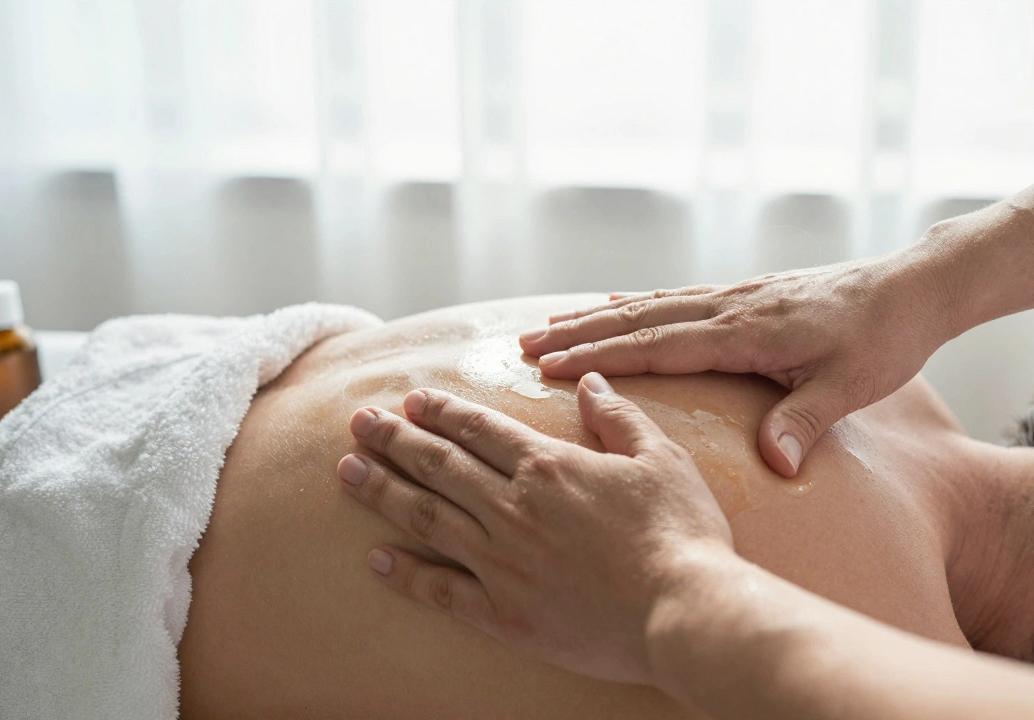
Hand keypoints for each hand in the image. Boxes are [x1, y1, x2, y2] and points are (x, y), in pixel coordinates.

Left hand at [334, 373, 734, 684]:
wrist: (685, 612)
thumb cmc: (682, 533)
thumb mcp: (661, 458)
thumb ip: (618, 417)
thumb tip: (589, 381)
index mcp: (548, 466)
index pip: (480, 428)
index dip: (441, 410)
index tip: (410, 399)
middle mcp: (513, 508)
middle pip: (439, 465)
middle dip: (395, 439)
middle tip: (358, 423)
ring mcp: (502, 562)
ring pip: (428, 518)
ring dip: (384, 491)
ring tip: (348, 471)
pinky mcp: (504, 614)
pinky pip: (441, 590)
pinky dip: (405, 573)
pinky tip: (375, 559)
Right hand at [518, 259, 950, 475]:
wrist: (912, 288)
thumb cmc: (884, 341)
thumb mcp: (852, 388)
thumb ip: (805, 422)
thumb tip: (774, 465)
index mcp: (748, 331)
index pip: (657, 346)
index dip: (599, 357)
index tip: (548, 366)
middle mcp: (731, 307)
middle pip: (638, 320)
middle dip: (577, 335)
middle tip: (522, 347)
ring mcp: (735, 296)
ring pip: (650, 305)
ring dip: (596, 318)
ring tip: (548, 327)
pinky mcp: (745, 295)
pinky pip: (676, 299)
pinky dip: (635, 304)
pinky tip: (614, 306)